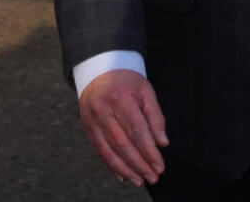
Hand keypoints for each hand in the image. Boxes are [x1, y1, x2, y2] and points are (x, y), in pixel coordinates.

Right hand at [78, 70, 168, 186]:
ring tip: (139, 180)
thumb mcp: (146, 91)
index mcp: (120, 98)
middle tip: (152, 177)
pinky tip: (122, 175)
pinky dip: (111, 165)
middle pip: (122, 144)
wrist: (100, 69)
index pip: (137, 130)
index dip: (149, 151)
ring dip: (125, 170)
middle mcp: (103, 110)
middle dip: (139, 164)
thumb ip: (155, 117)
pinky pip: (98, 150)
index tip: (159, 166)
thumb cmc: (127, 81)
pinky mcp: (86, 126)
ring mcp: (91, 119)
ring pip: (108, 151)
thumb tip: (162, 143)